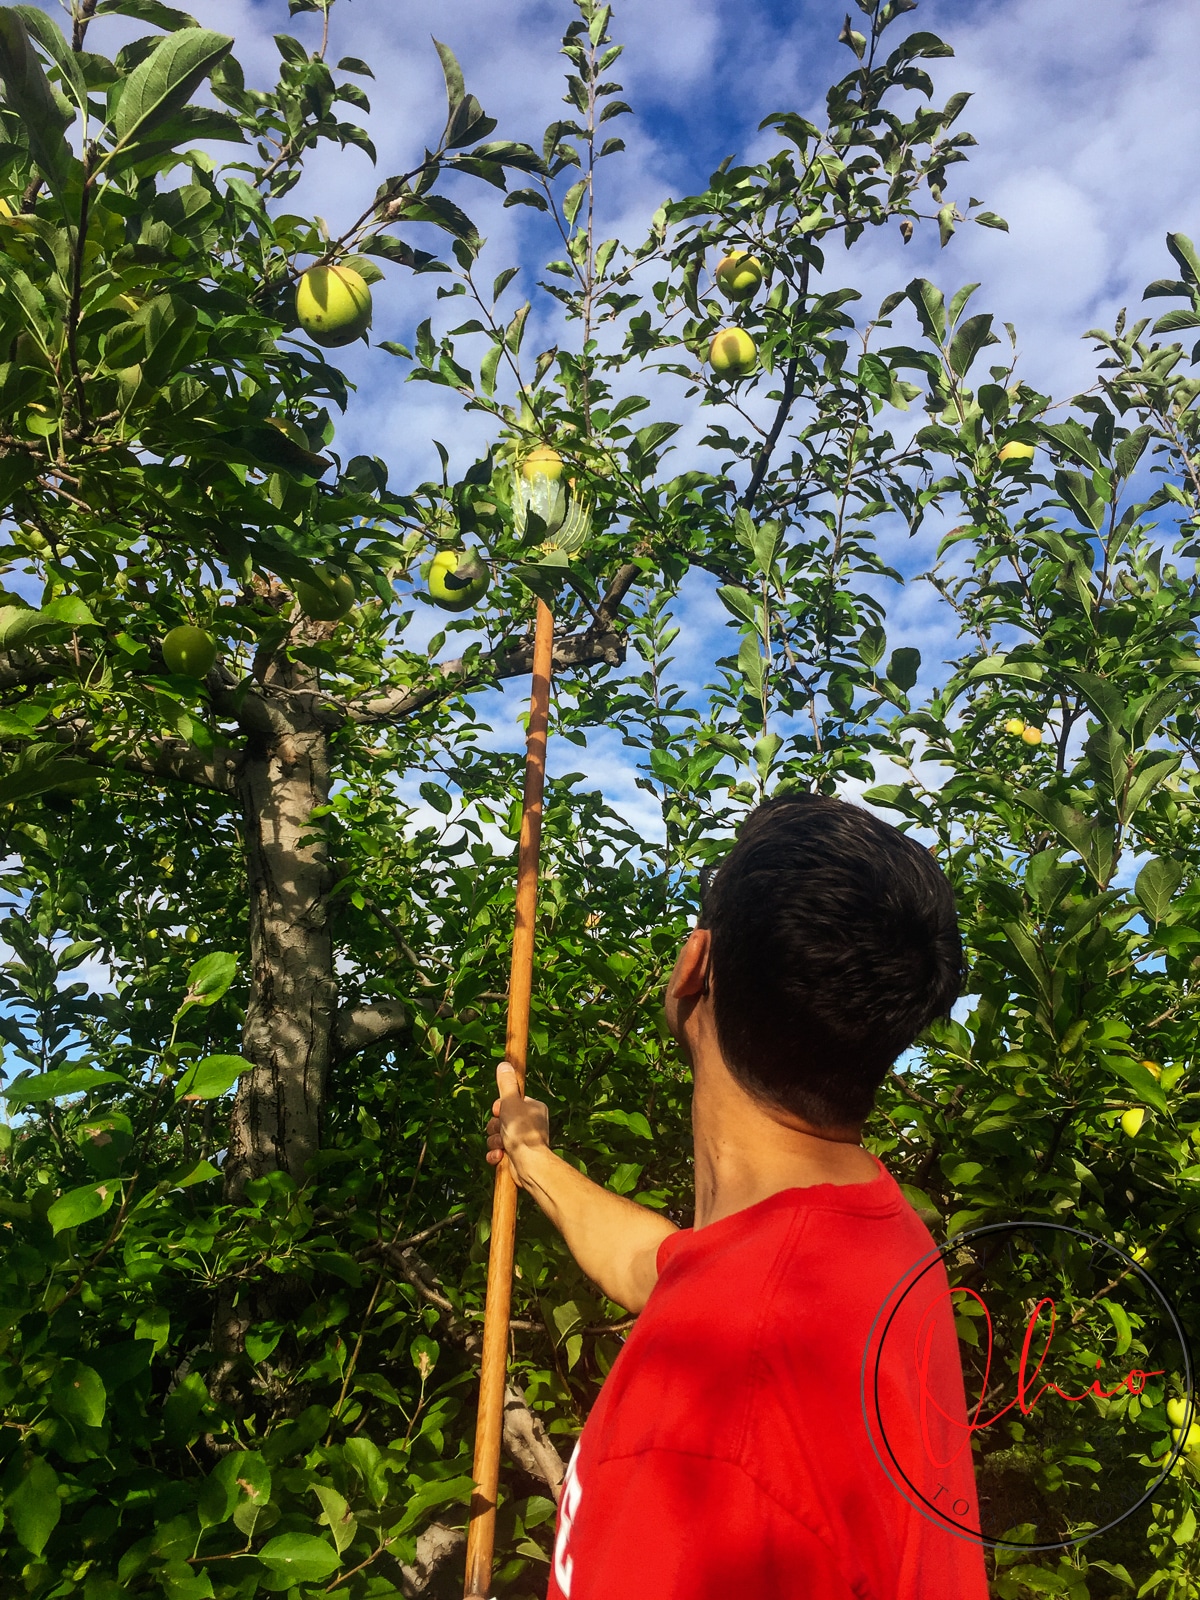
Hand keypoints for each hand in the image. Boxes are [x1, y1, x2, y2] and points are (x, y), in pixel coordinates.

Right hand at [486, 1061, 549, 1187]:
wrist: (529, 1165)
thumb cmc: (522, 1132)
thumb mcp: (511, 1103)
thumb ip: (506, 1084)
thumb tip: (505, 1064)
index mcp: (533, 1108)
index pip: (510, 1101)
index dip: (500, 1107)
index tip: (499, 1111)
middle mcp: (530, 1123)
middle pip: (501, 1119)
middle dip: (495, 1126)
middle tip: (501, 1130)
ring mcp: (523, 1140)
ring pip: (497, 1135)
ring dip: (495, 1141)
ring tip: (502, 1145)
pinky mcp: (516, 1155)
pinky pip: (498, 1151)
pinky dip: (496, 1154)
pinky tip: (499, 1156)